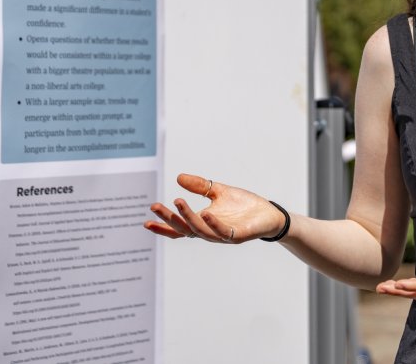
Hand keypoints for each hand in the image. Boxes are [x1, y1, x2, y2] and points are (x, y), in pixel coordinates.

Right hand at [144, 173, 285, 243]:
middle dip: (170, 219)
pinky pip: (223, 232)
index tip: (146, 221)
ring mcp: (223, 235)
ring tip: (178, 203)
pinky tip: (207, 213)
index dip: (163, 225)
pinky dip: (214, 224)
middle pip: (185, 229)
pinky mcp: (237, 236)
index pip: (179, 227)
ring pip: (200, 231)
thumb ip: (200, 186)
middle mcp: (210, 231)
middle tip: (156, 207)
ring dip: (188, 218)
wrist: (269, 214)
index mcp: (203, 222)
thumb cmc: (244, 206)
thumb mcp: (219, 192)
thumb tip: (178, 178)